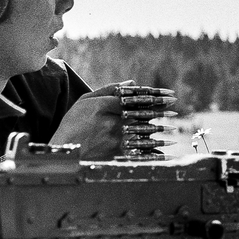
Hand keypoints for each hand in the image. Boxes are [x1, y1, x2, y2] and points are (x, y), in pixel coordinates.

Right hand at [49, 81, 176, 159]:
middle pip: (142, 115)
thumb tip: (131, 83)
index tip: (169, 96)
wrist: (63, 151)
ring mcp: (115, 139)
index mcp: (105, 107)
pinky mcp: (115, 154)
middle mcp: (112, 122)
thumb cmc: (72, 124)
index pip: (136, 99)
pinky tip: (164, 152)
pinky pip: (138, 153)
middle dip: (161, 112)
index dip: (155, 97)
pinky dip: (153, 153)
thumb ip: (108, 90)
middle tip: (175, 110)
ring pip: (143, 133)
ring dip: (160, 131)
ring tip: (173, 129)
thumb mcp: (85, 101)